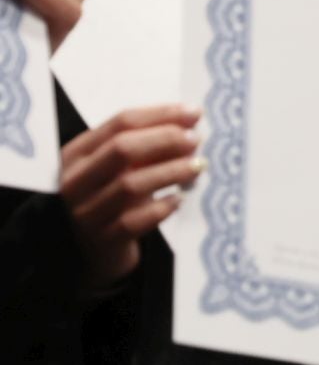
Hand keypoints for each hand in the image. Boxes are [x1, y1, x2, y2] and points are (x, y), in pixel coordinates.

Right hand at [61, 104, 202, 291]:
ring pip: (130, 185)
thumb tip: (190, 120)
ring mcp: (85, 212)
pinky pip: (135, 221)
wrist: (93, 251)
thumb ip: (150, 145)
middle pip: (121, 149)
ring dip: (170, 171)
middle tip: (195, 140)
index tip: (194, 113)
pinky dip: (161, 207)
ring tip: (197, 166)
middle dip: (165, 139)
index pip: (120, 123)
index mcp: (78, 153)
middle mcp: (75, 180)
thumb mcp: (124, 168)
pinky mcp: (102, 240)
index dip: (161, 115)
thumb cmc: (114, 199)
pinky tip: (179, 200)